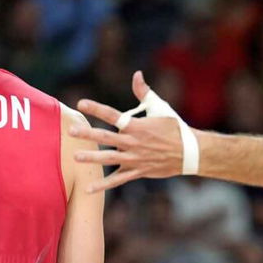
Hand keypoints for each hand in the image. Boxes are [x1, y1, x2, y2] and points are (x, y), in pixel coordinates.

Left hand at [71, 72, 186, 192]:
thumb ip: (144, 92)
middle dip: (88, 134)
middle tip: (71, 131)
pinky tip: (88, 188)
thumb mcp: (160, 107)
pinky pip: (118, 179)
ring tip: (75, 157)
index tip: (81, 103)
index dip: (97, 109)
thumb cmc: (175, 128)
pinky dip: (103, 184)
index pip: (113, 115)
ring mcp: (135, 158)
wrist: (191, 152)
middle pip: (107, 137)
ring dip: (92, 158)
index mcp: (137, 126)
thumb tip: (136, 74)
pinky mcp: (138, 171)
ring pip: (110, 159)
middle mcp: (134, 142)